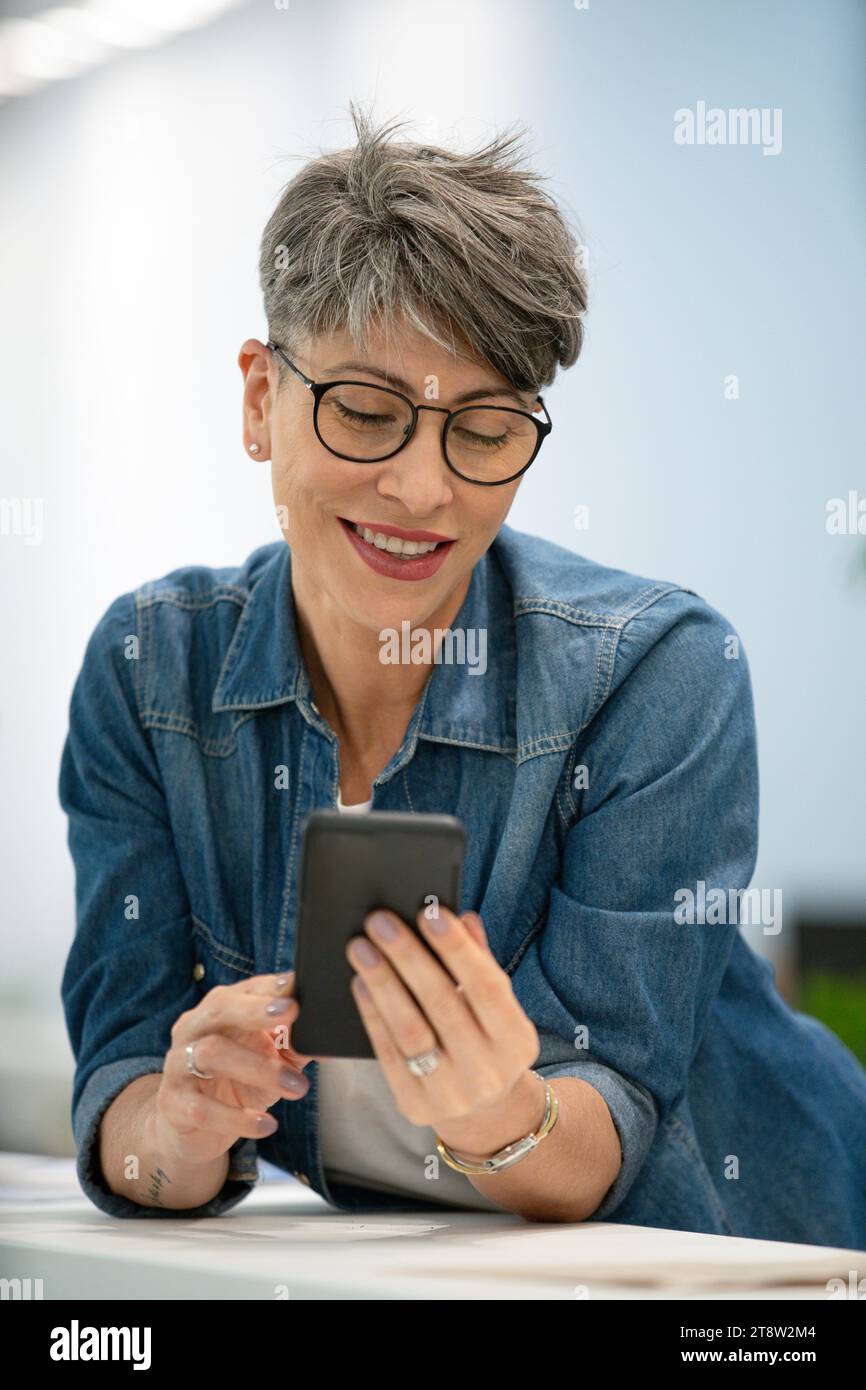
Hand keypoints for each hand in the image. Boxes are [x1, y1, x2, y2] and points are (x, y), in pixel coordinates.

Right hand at [150, 971, 319, 1166]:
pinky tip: (266, 1125)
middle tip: (293, 1014)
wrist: (196, 1128)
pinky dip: (238, 1117)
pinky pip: (203, 1108)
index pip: (244, 989)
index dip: (270, 988)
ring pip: (212, 1053)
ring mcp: (178, 1064)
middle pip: (220, 1008)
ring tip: (297, 1087)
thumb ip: (293, 1045)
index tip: (296, 990)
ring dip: (259, 1068)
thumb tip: (326, 1040)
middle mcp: (194, 1028)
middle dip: (256, 1009)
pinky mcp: (173, 1103)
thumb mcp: (270, 1060)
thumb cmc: (239, 1082)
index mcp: (219, 1010)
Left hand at [345, 907, 540, 1143]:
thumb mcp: (496, 1007)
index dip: (457, 949)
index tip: (429, 912)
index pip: (487, 987)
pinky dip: (372, 1015)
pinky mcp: (415, 1106)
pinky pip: (388, 1054)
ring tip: (361, 948)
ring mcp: (452, 1094)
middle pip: (443, 1004)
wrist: (482, 1111)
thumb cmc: (485, 1038)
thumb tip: (462, 917)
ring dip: (382, 984)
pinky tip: (360, 983)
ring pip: (411, 1031)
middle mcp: (488, 1072)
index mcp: (517, 1041)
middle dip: (408, 958)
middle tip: (380, 921)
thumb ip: (480, 961)